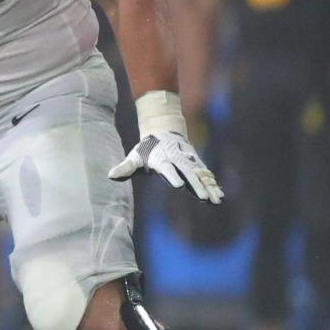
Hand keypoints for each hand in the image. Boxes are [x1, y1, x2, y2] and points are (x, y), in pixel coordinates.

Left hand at [109, 132, 223, 202]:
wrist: (164, 129)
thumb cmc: (147, 147)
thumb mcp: (135, 156)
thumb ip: (125, 167)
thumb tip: (110, 175)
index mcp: (162, 158)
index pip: (167, 167)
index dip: (172, 175)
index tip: (178, 185)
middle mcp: (177, 159)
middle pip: (188, 172)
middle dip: (196, 185)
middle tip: (203, 198)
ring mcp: (188, 160)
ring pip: (200, 174)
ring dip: (208, 186)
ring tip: (216, 199)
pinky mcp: (195, 163)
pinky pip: (205, 174)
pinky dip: (213, 183)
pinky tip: (219, 194)